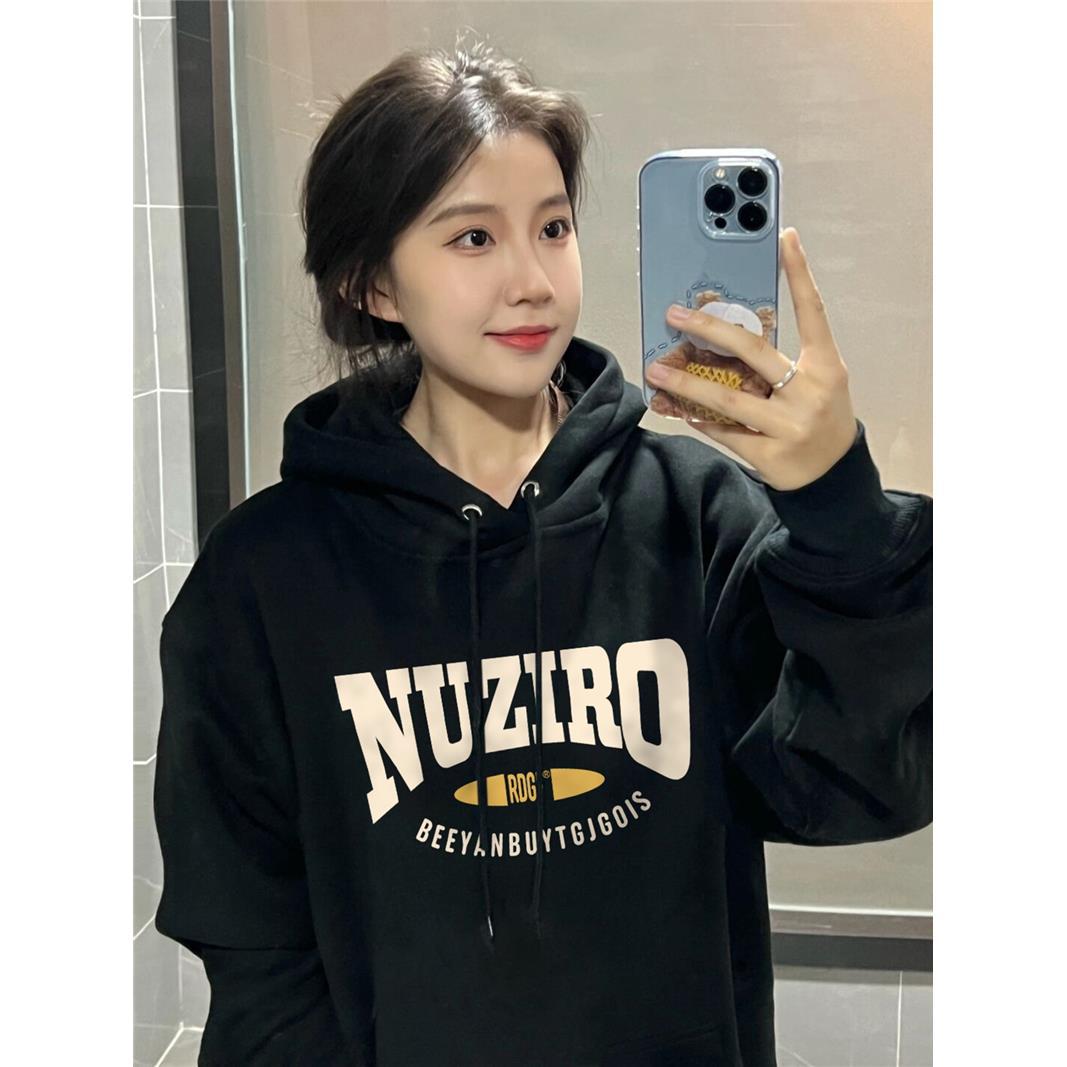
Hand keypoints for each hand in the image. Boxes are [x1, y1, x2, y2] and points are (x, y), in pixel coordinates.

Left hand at [644, 228, 857, 491]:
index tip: (785, 237)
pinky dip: (700, 420)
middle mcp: (810, 392)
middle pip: (754, 352)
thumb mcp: (818, 382)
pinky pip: (725, 433)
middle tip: (676, 314)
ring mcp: (790, 426)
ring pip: (730, 400)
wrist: (833, 475)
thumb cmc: (820, 417)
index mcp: (826, 366)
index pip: (813, 312)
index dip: (800, 274)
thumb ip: (784, 359)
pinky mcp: (770, 455)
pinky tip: (680, 410)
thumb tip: (728, 332)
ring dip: (688, 384)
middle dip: (710, 329)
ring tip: (656, 370)